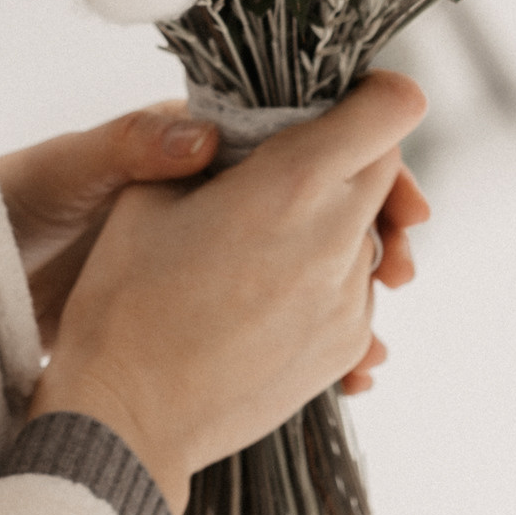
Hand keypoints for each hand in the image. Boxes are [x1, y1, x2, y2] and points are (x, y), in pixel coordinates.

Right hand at [32, 71, 427, 514]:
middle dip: (349, 155)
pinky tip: (266, 292)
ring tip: (263, 241)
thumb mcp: (148, 195)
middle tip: (291, 163)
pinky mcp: (346, 349)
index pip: (390, 111)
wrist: (128, 419)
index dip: (374, 95)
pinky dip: (324, 277)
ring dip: (333, 221)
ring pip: (370, 234)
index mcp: (293, 183)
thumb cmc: (125, 300)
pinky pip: (356, 292)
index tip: (347, 99)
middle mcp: (337, 239)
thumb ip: (213, 151)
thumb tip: (242, 136)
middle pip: (385, 172)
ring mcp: (349, 302)